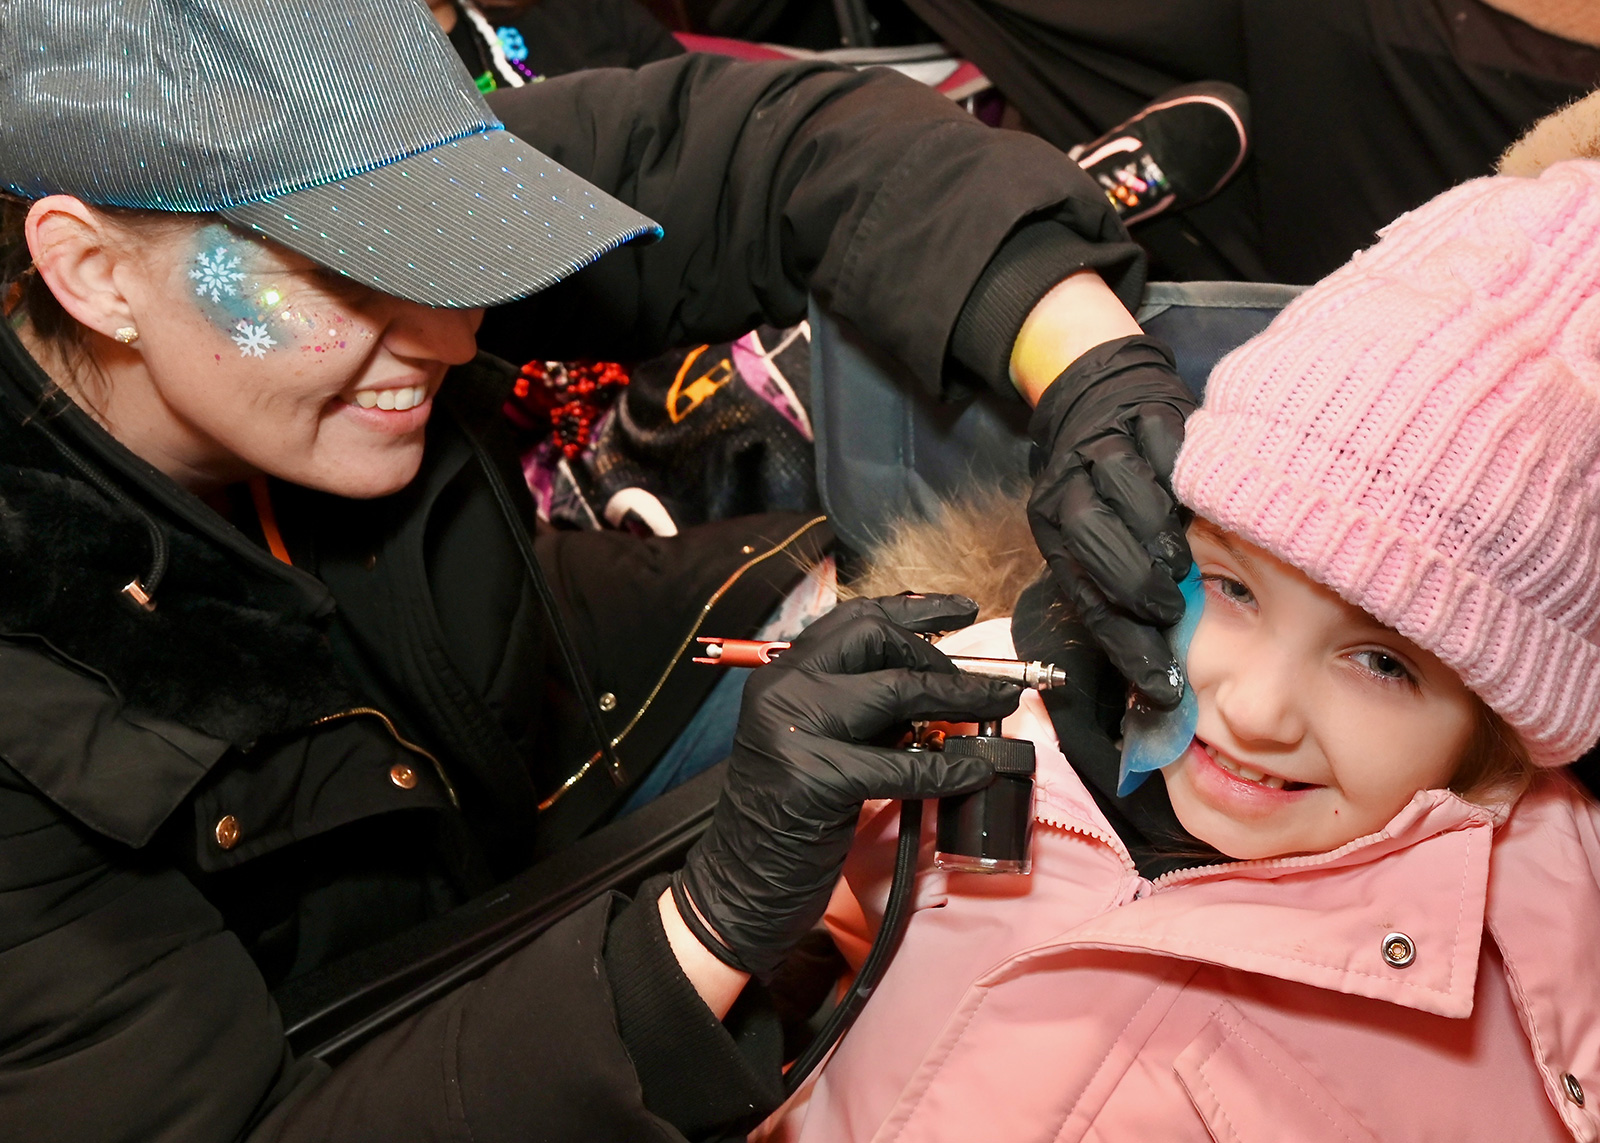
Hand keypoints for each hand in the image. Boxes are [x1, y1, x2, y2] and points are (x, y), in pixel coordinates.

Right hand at [675, 594, 1020, 980]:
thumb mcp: (819, 741)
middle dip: (937, 655)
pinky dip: (947, 770)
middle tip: (978, 684)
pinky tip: (975, 773)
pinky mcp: (815, 780)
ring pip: (895, 690)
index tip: (962, 610)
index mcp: (782, 675)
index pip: (852, 617)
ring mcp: (794, 731)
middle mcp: (782, 689)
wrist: (740, 881)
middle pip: (874, 637)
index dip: (913, 608)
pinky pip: (901, 766)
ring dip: (959, 695)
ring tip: (999, 706)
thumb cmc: (788, 814)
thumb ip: (863, 708)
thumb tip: (939, 687)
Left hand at [1026, 334, 1194, 706]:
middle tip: (1168, 612)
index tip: (1161, 685)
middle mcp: (1070, 487)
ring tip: (1182, 565)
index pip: (1083, 594)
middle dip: (1129, 583)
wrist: (1102, 397)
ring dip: (1154, 533)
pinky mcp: (1145, 416)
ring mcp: (1106, 446)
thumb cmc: (1110, 493)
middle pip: (1089, 536)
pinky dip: (1183, 479)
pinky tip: (1203, 507)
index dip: (1122, 644)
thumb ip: (1122, 596)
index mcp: (1054, 527)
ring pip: (1122, 489)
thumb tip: (1159, 679)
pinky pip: (1165, 448)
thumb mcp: (1100, 542)